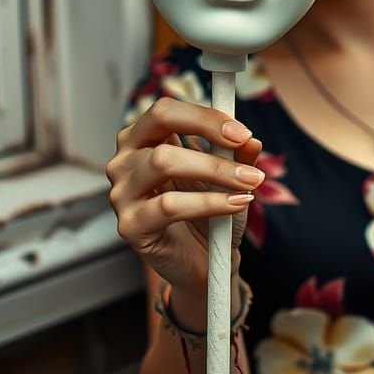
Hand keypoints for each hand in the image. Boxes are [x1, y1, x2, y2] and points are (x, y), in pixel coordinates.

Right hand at [106, 97, 263, 291]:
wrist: (203, 263)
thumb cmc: (208, 214)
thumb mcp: (228, 179)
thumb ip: (237, 157)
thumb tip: (252, 141)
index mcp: (142, 140)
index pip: (165, 110)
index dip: (204, 115)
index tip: (241, 131)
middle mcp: (124, 160)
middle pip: (159, 123)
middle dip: (209, 133)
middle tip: (245, 146)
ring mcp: (121, 192)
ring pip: (163, 161)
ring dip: (215, 169)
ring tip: (248, 183)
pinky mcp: (129, 225)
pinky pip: (170, 205)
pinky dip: (210, 203)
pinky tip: (236, 204)